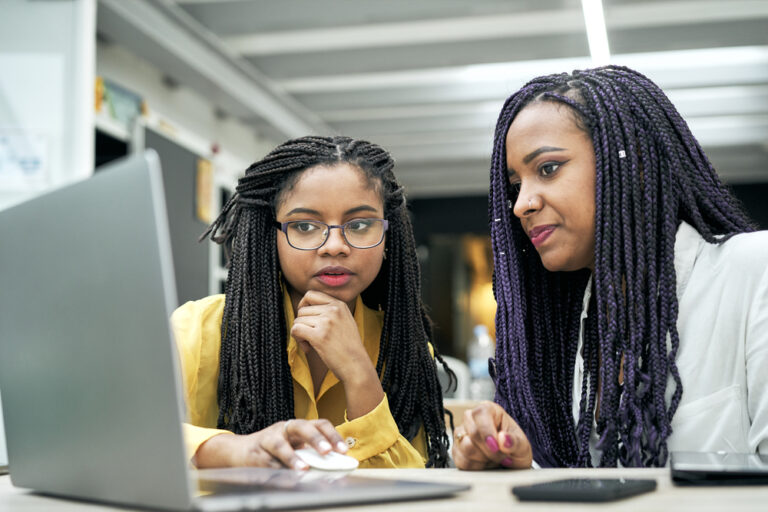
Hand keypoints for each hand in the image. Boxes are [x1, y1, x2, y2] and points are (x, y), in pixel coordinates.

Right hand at [194, 419, 347, 468]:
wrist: (240, 451)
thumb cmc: (274, 449)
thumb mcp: (293, 446)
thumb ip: (310, 452)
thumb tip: (334, 465)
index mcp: (297, 426)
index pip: (318, 424)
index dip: (332, 435)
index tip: (343, 451)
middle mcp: (283, 429)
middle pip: (301, 427)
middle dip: (316, 439)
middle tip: (327, 452)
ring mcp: (268, 439)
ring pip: (280, 445)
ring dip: (292, 458)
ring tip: (303, 469)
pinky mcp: (255, 454)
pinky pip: (267, 463)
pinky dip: (277, 472)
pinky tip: (285, 479)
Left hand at [290, 290, 374, 383]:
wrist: (356, 365)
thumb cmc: (349, 347)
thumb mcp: (345, 320)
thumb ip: (330, 311)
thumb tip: (304, 306)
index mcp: (339, 304)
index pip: (311, 294)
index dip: (303, 305)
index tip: (305, 318)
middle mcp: (333, 310)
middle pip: (302, 309)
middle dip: (302, 323)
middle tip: (310, 337)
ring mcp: (327, 322)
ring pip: (298, 320)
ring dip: (300, 333)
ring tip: (311, 344)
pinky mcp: (319, 336)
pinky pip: (296, 330)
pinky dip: (297, 339)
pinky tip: (308, 347)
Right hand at [451, 401, 531, 469]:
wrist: (511, 465)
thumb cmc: (514, 448)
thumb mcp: (522, 446)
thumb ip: (515, 442)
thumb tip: (503, 439)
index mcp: (488, 410)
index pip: (480, 414)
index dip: (487, 431)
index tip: (496, 447)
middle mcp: (471, 419)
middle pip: (472, 432)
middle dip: (489, 450)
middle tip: (502, 456)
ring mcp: (461, 435)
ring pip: (465, 447)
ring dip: (483, 459)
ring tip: (494, 459)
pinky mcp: (456, 451)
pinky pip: (461, 461)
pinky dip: (475, 467)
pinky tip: (484, 464)